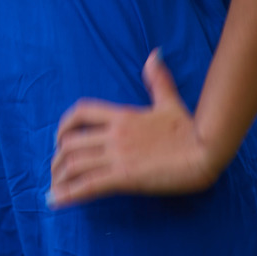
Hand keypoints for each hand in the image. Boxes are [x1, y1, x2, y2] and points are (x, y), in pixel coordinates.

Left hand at [48, 51, 220, 207]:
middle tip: (55, 170)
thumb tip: (154, 55)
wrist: (204, 150)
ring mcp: (118, 155)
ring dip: (59, 176)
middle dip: (57, 158)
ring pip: (75, 163)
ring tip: (53, 189)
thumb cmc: (189, 128)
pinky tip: (55, 201)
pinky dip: (68, 193)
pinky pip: (88, 185)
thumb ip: (158, 79)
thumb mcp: (169, 100)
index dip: (64, 124)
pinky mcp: (125, 177)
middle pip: (71, 142)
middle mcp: (114, 134)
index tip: (59, 138)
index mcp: (122, 115)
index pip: (81, 112)